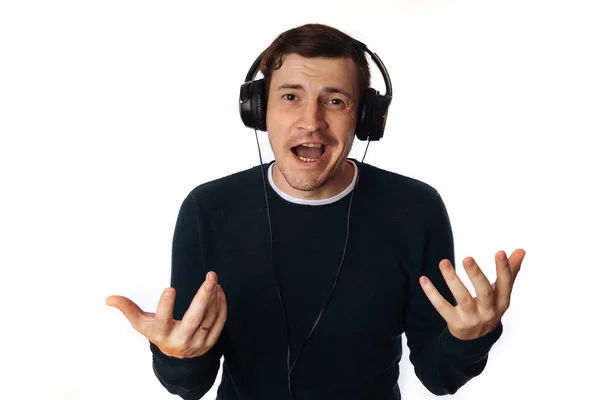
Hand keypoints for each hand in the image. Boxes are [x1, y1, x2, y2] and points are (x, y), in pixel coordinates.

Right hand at [106, 271, 226, 357]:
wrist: (177, 358)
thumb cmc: (158, 333)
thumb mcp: (142, 324)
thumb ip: (128, 309)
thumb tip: (109, 298)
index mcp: (162, 334)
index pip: (163, 320)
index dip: (165, 306)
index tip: (169, 288)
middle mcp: (181, 340)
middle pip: (194, 318)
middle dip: (203, 298)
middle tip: (210, 279)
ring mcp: (198, 342)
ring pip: (210, 318)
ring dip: (214, 298)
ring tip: (213, 280)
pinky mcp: (211, 341)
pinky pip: (219, 322)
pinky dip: (221, 306)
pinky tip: (219, 291)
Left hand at [419, 249, 525, 339]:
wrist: (477, 339)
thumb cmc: (490, 307)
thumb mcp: (501, 293)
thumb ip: (511, 271)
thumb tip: (521, 250)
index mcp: (502, 302)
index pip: (506, 284)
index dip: (504, 269)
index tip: (500, 251)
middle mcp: (489, 311)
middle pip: (484, 292)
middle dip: (476, 275)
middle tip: (467, 258)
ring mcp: (472, 319)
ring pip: (462, 298)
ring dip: (452, 279)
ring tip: (443, 262)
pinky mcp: (455, 323)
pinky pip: (442, 307)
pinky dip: (432, 293)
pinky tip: (423, 279)